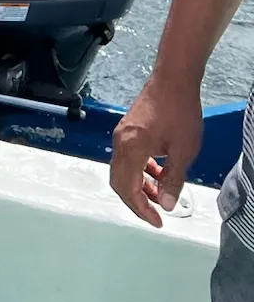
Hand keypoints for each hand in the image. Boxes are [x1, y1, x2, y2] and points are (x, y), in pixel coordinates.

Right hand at [110, 76, 202, 226]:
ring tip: (161, 195)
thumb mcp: (183, 151)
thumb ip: (173, 180)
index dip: (141, 209)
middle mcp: (120, 142)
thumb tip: (167, 205)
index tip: (158, 221)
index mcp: (130, 149)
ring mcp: (122, 134)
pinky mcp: (127, 128)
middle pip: (119, 182)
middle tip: (156, 214)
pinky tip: (157, 172)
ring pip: (122, 170)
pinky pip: (127, 157)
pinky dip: (139, 171)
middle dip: (136, 201)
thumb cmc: (180, 112)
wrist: (173, 79)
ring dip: (139, 186)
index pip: (128, 189)